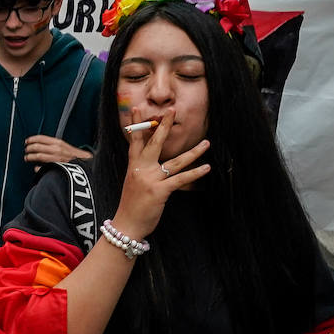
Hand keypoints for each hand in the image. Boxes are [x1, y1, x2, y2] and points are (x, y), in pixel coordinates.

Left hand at [24, 135, 90, 165]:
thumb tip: (40, 145)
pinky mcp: (57, 166)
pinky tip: (35, 167)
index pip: (41, 138)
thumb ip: (52, 145)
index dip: (32, 139)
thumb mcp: (63, 146)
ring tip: (27, 158)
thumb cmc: (72, 155)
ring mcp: (57, 158)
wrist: (85, 162)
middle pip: (37, 147)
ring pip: (38, 156)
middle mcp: (57, 149)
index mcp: (58, 142)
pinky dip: (37, 167)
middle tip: (26, 150)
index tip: (27, 141)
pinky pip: (44, 166)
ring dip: (30, 157)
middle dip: (29, 148)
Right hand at [110, 108, 211, 240]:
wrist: (126, 224)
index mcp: (133, 167)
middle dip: (163, 125)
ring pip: (175, 161)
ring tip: (207, 142)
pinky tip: (206, 167)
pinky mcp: (160, 191)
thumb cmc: (131, 205)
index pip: (134, 141)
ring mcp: (150, 180)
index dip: (136, 124)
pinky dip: (195, 173)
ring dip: (193, 152)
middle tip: (172, 110)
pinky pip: (181, 179)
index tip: (138, 108)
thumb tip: (155, 164)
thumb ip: (142, 171)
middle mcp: (141, 170)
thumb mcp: (133, 183)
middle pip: (154, 143)